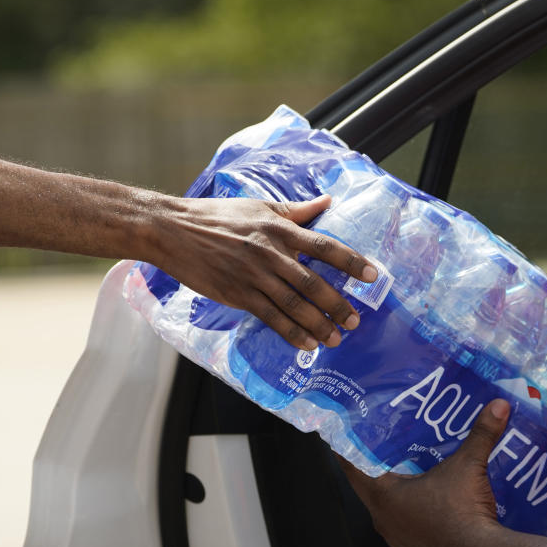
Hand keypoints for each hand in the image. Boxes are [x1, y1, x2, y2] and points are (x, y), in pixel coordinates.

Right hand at [153, 195, 377, 350]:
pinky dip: (291, 333)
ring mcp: (254, 276)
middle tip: (356, 320)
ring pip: (295, 305)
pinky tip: (307, 344)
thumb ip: (296, 210)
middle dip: (338, 305)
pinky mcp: (238, 294)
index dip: (351, 262)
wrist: (174, 231)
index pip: (324, 246)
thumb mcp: (259, 206)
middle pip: (313, 283)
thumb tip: (327, 202)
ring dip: (319, 325)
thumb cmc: (217, 216)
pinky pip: (271, 318)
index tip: (372, 275)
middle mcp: (270, 253)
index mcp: (279, 229)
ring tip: (337, 338)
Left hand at [340, 399, 509, 546]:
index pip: (351, 465)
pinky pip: (402, 521)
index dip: (348, 445)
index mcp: (382, 496)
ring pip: (385, 505)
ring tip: (407, 467)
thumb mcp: (469, 466)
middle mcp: (383, 519)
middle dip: (375, 463)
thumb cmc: (463, 514)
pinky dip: (409, 507)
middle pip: (367, 484)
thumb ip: (481, 433)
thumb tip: (497, 407)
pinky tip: (427, 497)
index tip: (347, 431)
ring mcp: (397, 536)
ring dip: (393, 488)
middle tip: (383, 442)